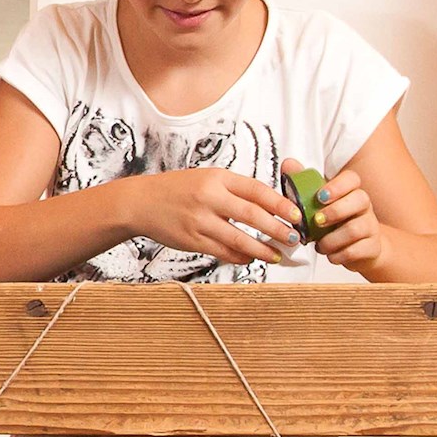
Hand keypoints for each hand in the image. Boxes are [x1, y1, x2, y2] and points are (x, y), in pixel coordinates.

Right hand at [134, 169, 295, 266]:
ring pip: (239, 238)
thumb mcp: (207, 178)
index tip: (296, 215)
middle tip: (294, 238)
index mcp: (217, 177)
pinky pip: (223, 252)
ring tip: (277, 255)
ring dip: (262, 249)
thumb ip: (235, 190)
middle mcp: (209, 197)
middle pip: (252, 215)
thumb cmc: (177, 190)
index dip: (280, 204)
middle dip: (277, 229)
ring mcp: (200, 220)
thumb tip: (269, 207)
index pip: (256, 189)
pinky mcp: (192, 240)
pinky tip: (250, 258)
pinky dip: (240, 257)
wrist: (140, 203)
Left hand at [307, 165, 388, 271]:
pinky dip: (338, 255)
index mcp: (351, 192)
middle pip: (361, 199)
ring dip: (331, 239)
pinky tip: (331, 254)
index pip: (352, 179)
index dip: (337, 186)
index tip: (319, 197)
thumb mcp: (320, 205)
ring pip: (355, 229)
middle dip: (335, 211)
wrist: (361, 249)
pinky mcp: (372, 247)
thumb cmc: (335, 223)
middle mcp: (364, 206)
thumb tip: (288, 164)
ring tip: (320, 245)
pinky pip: (356, 251)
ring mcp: (371, 227)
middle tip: (317, 222)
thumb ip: (303, 184)